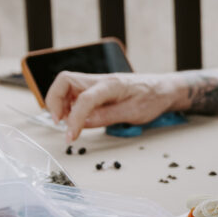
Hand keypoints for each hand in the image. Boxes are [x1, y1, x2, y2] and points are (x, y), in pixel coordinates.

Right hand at [45, 71, 177, 141]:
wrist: (164, 88)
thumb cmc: (153, 98)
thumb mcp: (134, 113)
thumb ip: (107, 117)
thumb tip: (84, 123)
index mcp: (111, 85)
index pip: (84, 99)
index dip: (74, 119)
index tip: (70, 136)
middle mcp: (100, 80)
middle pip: (64, 80)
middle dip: (54, 101)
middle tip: (59, 122)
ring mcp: (96, 83)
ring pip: (66, 86)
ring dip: (59, 103)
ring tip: (66, 122)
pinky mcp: (96, 89)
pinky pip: (74, 93)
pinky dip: (68, 105)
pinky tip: (76, 117)